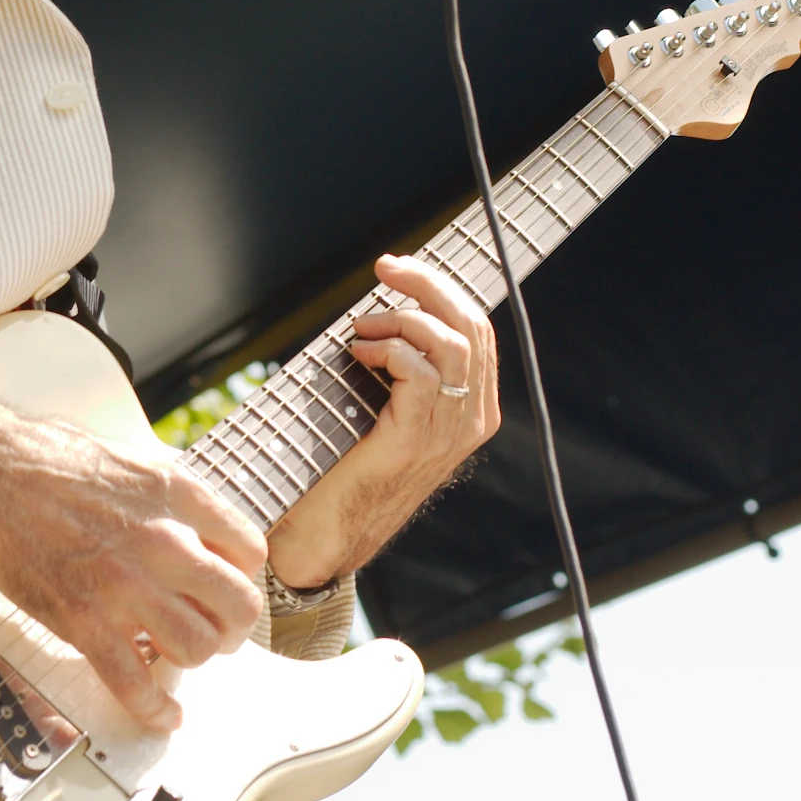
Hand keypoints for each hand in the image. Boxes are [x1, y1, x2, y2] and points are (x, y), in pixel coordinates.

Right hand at [0, 393, 266, 733]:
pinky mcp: (82, 622)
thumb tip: (194, 524)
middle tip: (217, 628)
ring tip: (181, 656)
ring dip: (195, 659)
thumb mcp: (129, 457)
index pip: (249, 549)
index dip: (243, 573)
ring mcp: (122, 585)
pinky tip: (162, 714)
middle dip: (232, 625)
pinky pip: (133, 683)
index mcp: (174, 493)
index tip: (229, 582)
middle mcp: (160, 540)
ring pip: (196, 648)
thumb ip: (169, 495)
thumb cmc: (44, 457)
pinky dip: (154, 709)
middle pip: (236, 605)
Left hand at [265, 251, 499, 588]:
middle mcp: (472, 421)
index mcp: (474, 410)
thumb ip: (403, 367)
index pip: (478, 330)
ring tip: (362, 327)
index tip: (399, 268)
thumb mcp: (387, 407)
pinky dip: (387, 348)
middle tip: (385, 267)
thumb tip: (385, 306)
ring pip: (450, 342)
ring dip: (400, 317)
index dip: (441, 289)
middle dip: (427, 284)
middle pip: (471, 325)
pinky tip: (358, 353)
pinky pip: (418, 371)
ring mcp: (448, 434)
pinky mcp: (415, 440)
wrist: (322, 532)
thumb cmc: (345, 464)